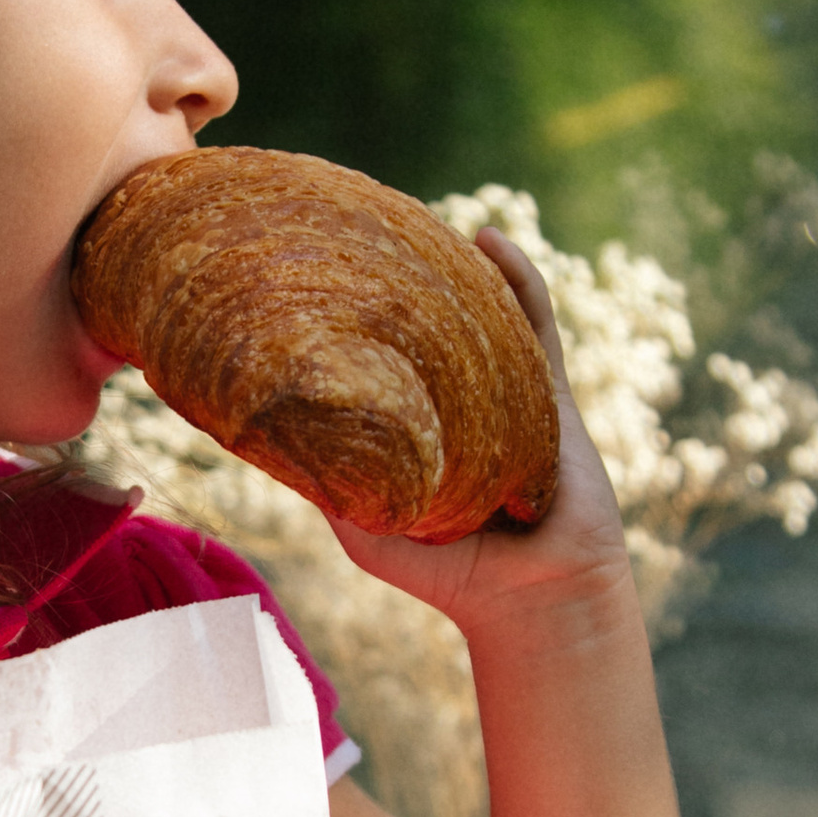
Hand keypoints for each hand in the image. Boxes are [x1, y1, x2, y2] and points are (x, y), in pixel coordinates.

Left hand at [331, 228, 637, 643]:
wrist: (538, 597)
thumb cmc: (448, 576)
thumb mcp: (368, 532)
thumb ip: (329, 489)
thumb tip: (267, 441)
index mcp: (414, 434)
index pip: (377, 366)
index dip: (347, 326)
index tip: (308, 281)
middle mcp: (456, 407)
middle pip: (425, 331)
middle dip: (396, 285)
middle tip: (354, 233)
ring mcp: (506, 395)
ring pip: (478, 315)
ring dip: (451, 267)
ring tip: (416, 219)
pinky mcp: (550, 393)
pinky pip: (535, 322)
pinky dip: (516, 276)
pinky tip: (489, 239)